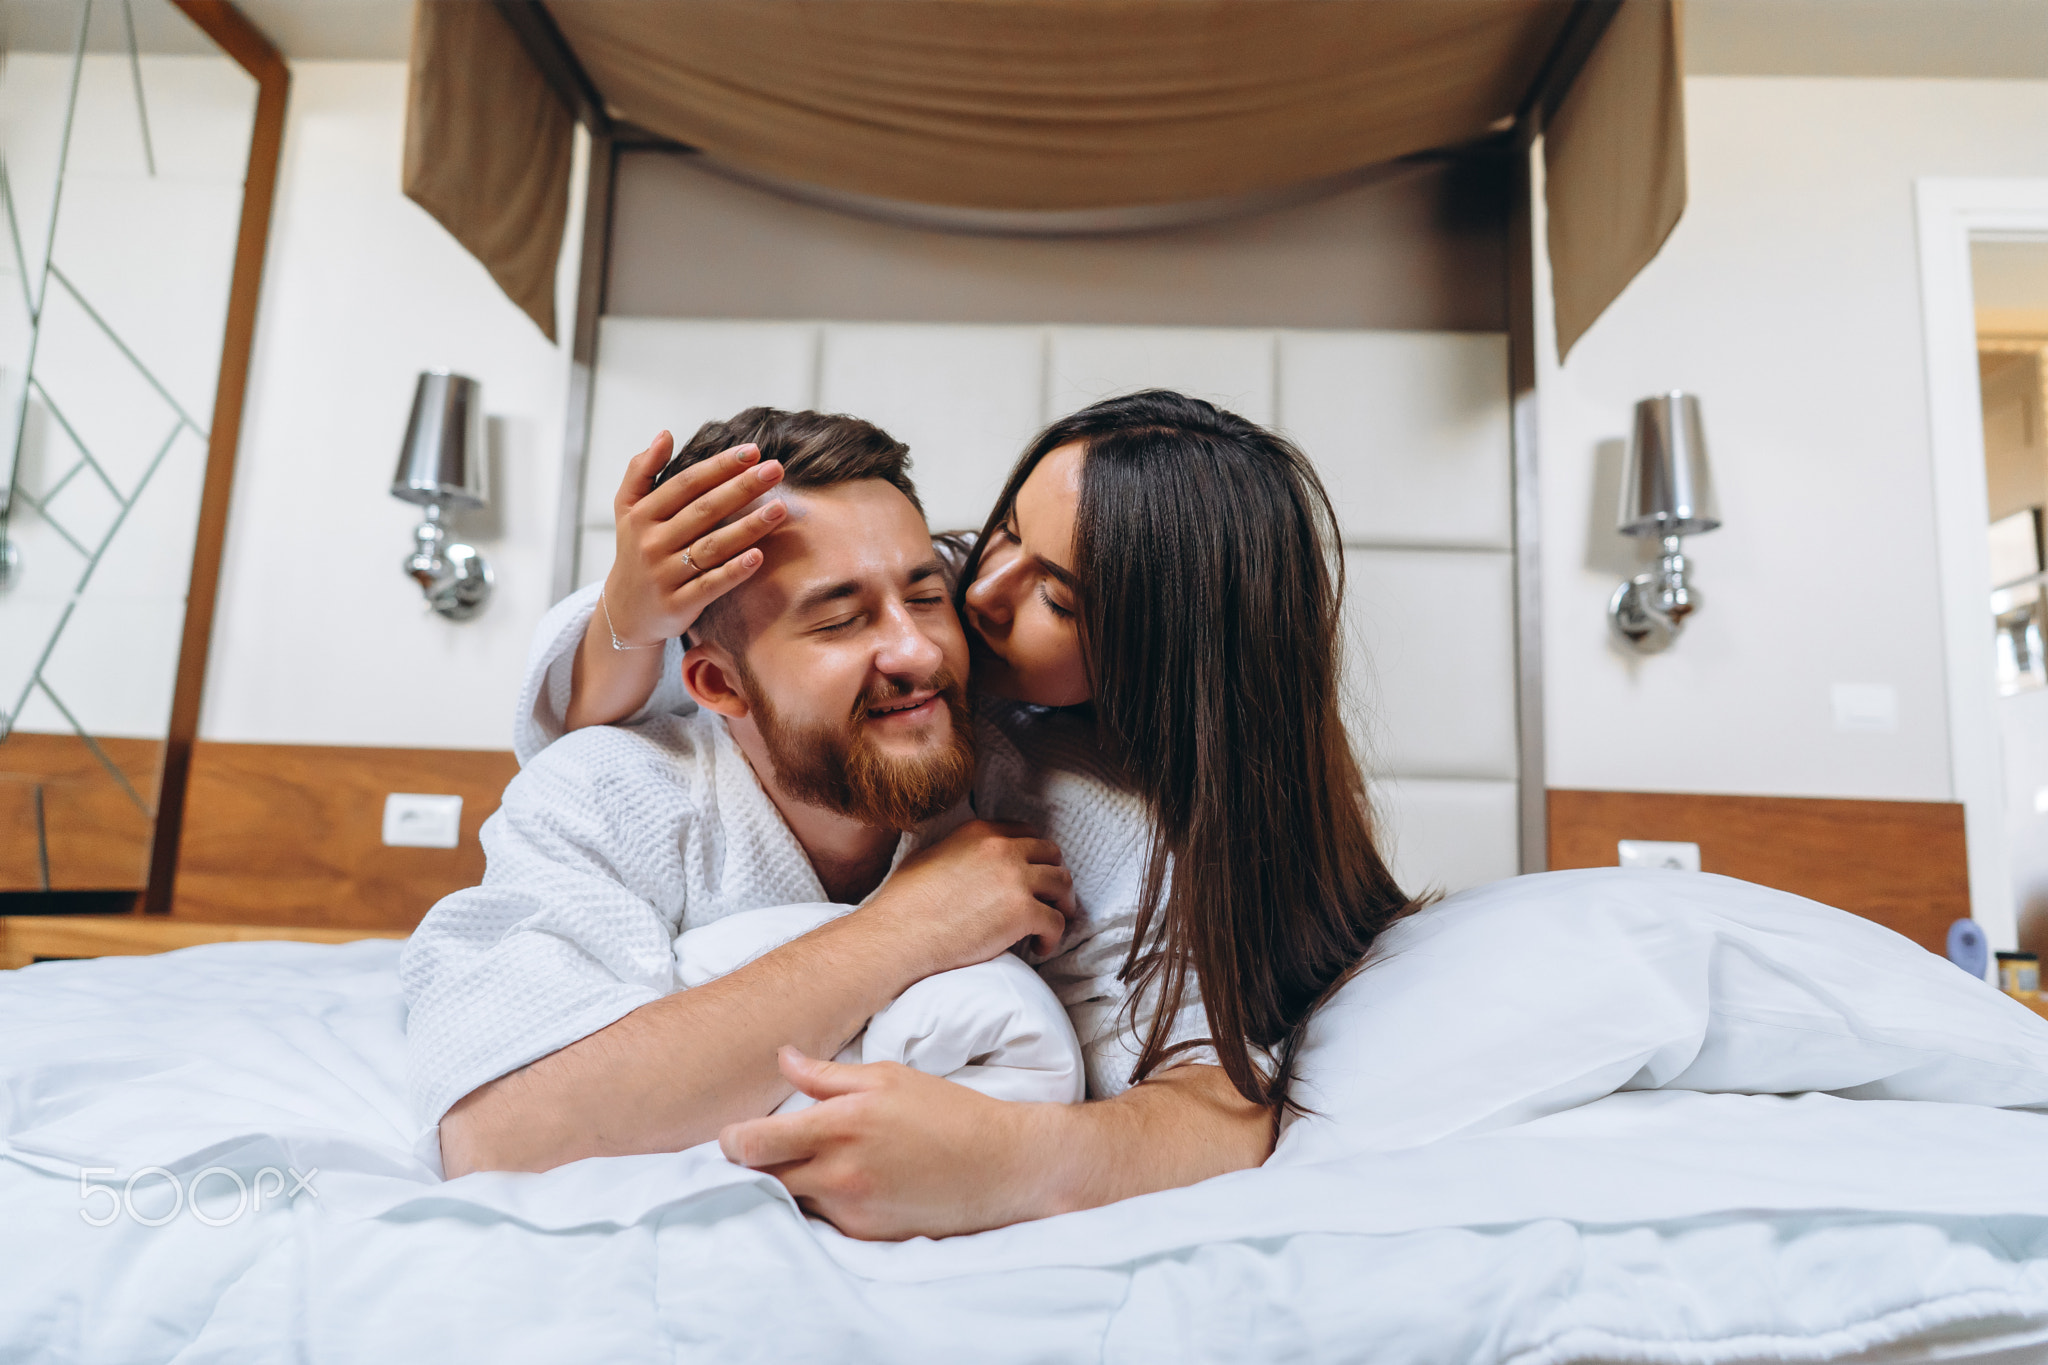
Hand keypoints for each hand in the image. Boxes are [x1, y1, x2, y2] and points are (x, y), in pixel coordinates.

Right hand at [601, 431, 789, 646]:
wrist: (624, 612)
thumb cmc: (636, 550)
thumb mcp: (627, 509)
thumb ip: (641, 470)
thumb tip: (665, 434)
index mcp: (642, 514)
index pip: (687, 484)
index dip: (720, 466)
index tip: (754, 451)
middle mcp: (652, 543)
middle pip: (704, 511)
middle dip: (742, 488)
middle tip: (776, 470)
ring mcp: (665, 575)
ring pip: (712, 547)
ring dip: (748, 527)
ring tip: (780, 508)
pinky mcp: (678, 604)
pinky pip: (711, 585)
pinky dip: (734, 571)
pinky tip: (759, 556)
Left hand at [721, 1048, 1063, 1239]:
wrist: (1000, 1167)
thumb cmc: (946, 1113)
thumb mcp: (888, 1077)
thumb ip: (826, 1075)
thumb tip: (782, 1058)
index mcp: (841, 1125)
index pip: (751, 1145)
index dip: (731, 1142)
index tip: (734, 1136)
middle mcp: (839, 1174)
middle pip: (759, 1180)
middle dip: (751, 1167)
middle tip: (759, 1153)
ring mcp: (851, 1211)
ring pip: (789, 1202)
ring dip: (788, 1186)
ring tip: (809, 1167)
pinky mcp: (864, 1238)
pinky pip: (821, 1222)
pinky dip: (821, 1205)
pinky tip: (845, 1188)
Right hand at [863, 820, 1073, 975]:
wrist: (899, 935)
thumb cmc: (904, 904)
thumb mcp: (928, 856)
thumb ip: (956, 850)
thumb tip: (963, 860)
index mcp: (980, 833)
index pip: (1026, 833)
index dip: (1035, 855)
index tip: (1033, 873)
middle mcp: (1002, 849)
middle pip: (1051, 854)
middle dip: (1053, 876)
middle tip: (1049, 899)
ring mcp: (1015, 879)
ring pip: (1062, 884)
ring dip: (1061, 904)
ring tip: (1048, 923)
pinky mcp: (1023, 912)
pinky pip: (1056, 922)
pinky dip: (1053, 937)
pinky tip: (1039, 947)